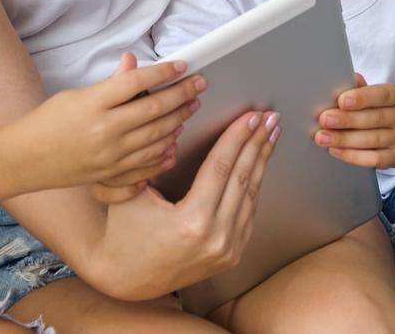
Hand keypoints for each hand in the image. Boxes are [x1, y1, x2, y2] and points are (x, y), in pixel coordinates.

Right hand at [18, 53, 202, 191]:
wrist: (24, 160)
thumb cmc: (48, 122)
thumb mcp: (76, 95)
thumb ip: (110, 83)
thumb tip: (134, 63)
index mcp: (94, 104)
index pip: (137, 82)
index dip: (164, 73)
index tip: (183, 65)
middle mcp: (104, 130)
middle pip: (154, 110)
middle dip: (182, 95)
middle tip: (199, 85)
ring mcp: (110, 156)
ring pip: (157, 137)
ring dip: (179, 121)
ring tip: (191, 107)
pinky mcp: (111, 175)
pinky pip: (147, 165)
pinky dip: (165, 152)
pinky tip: (175, 141)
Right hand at [86, 109, 279, 300]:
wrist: (128, 279)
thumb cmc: (124, 234)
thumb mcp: (130, 194)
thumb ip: (151, 160)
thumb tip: (172, 129)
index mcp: (191, 222)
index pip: (221, 167)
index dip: (237, 138)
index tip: (250, 116)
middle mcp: (216, 238)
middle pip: (242, 178)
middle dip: (258, 143)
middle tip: (269, 118)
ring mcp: (227, 250)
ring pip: (251, 195)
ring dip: (262, 161)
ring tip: (270, 135)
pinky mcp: (231, 255)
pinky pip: (248, 213)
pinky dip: (254, 185)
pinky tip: (258, 165)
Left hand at [315, 72, 394, 167]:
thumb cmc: (376, 107)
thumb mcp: (372, 94)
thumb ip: (359, 88)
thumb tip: (349, 77)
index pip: (382, 95)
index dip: (362, 98)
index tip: (341, 101)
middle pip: (375, 118)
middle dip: (347, 119)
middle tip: (324, 119)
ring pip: (373, 140)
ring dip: (345, 139)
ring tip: (323, 137)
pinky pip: (374, 159)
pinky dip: (353, 156)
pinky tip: (335, 151)